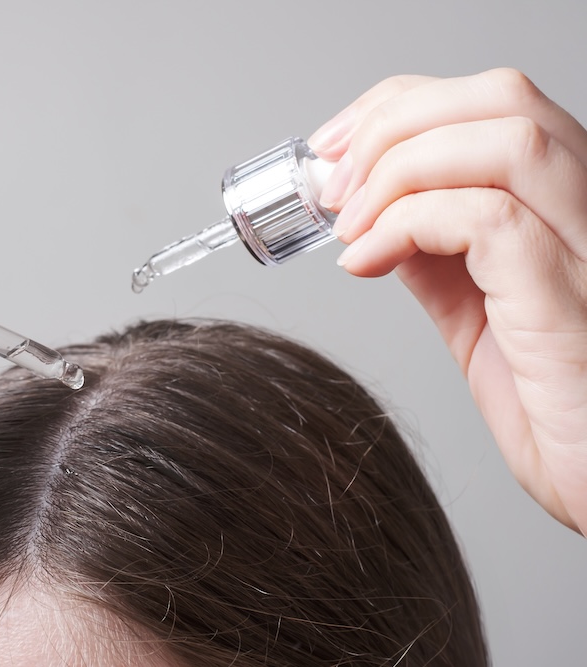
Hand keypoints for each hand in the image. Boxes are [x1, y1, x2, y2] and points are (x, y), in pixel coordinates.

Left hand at [308, 69, 586, 533]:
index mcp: (570, 205)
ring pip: (505, 137)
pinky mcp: (571, 296)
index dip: (397, 106)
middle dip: (391, 122)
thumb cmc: (559, 413)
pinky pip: (488, 219)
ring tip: (348, 225)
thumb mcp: (483, 318)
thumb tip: (378, 218)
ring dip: (397, 169)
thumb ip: (439, 259)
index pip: (489, 99)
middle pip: (499, 96)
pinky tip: (366, 261)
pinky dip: (405, 225)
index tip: (334, 147)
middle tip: (332, 183)